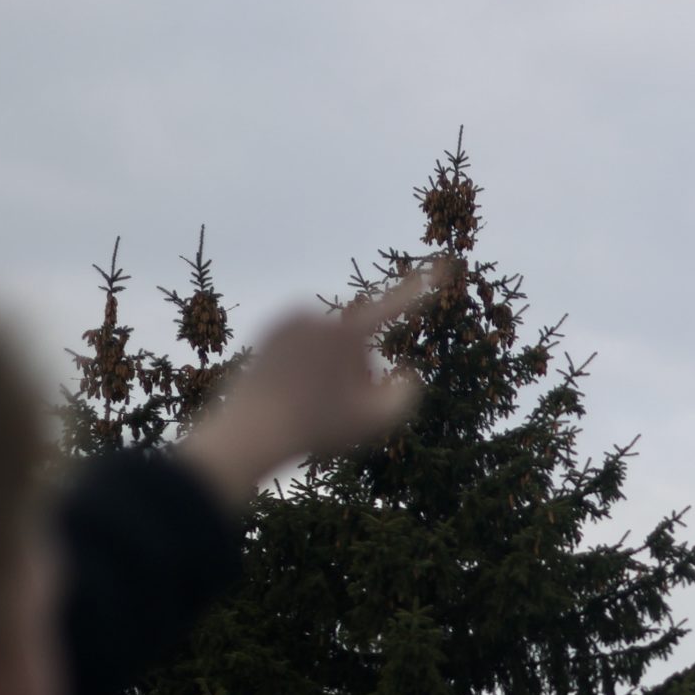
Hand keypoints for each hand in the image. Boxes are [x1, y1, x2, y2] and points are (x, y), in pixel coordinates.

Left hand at [173, 262, 445, 505]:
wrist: (250, 430)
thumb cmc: (315, 427)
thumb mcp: (372, 421)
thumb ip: (405, 397)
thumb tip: (406, 374)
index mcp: (346, 333)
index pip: (396, 305)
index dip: (422, 287)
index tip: (444, 265)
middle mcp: (319, 316)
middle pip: (357, 342)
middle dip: (355, 369)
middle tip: (334, 405)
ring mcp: (290, 319)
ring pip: (328, 344)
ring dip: (330, 369)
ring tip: (309, 400)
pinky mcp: (270, 328)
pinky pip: (303, 344)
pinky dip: (304, 364)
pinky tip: (292, 390)